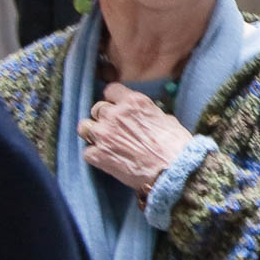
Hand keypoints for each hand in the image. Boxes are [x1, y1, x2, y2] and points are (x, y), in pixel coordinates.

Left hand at [78, 82, 193, 195]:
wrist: (173, 170)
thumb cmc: (176, 146)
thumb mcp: (166, 119)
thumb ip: (148, 114)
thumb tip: (145, 118)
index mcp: (133, 102)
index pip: (111, 90)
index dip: (114, 100)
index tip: (117, 107)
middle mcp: (114, 114)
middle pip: (97, 108)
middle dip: (104, 118)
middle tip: (113, 129)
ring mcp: (103, 134)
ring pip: (84, 127)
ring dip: (92, 133)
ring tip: (103, 142)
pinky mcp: (98, 155)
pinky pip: (87, 151)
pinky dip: (95, 156)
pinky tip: (107, 160)